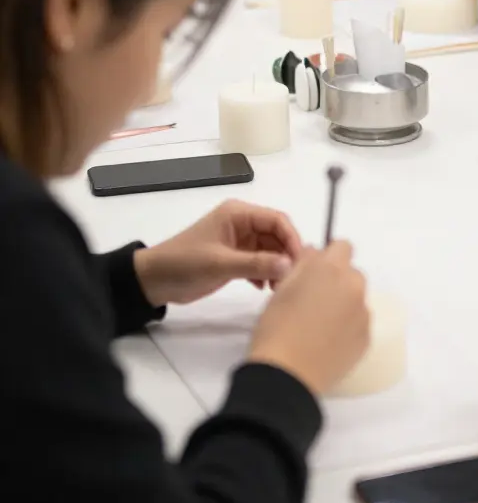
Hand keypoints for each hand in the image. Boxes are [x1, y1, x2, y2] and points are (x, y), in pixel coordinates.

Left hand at [134, 201, 301, 306]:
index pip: (277, 220)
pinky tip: (263, 288)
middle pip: (276, 234)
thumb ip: (256, 264)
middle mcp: (242, 222)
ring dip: (276, 266)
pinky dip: (265, 272)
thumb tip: (289, 266)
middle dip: (286, 255)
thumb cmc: (184, 264)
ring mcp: (239, 240)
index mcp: (238, 213)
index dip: (292, 238)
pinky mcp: (235, 256)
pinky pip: (260, 260)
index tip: (300, 262)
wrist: (152, 281)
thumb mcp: (220, 264)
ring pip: (270, 249)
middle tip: (293, 278)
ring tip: (278, 288)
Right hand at [248, 241, 369, 396]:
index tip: (316, 271)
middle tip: (313, 302)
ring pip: (356, 299)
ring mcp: (363, 313)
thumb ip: (304, 263)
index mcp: (332, 268)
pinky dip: (347, 328)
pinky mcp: (366, 338)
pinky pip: (359, 324)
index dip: (329, 256)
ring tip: (318, 327)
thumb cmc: (276, 327)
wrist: (286, 375)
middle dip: (336, 281)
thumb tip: (315, 252)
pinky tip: (327, 343)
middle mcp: (354, 286)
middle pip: (351, 274)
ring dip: (343, 305)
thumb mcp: (282, 288)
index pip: (343, 246)